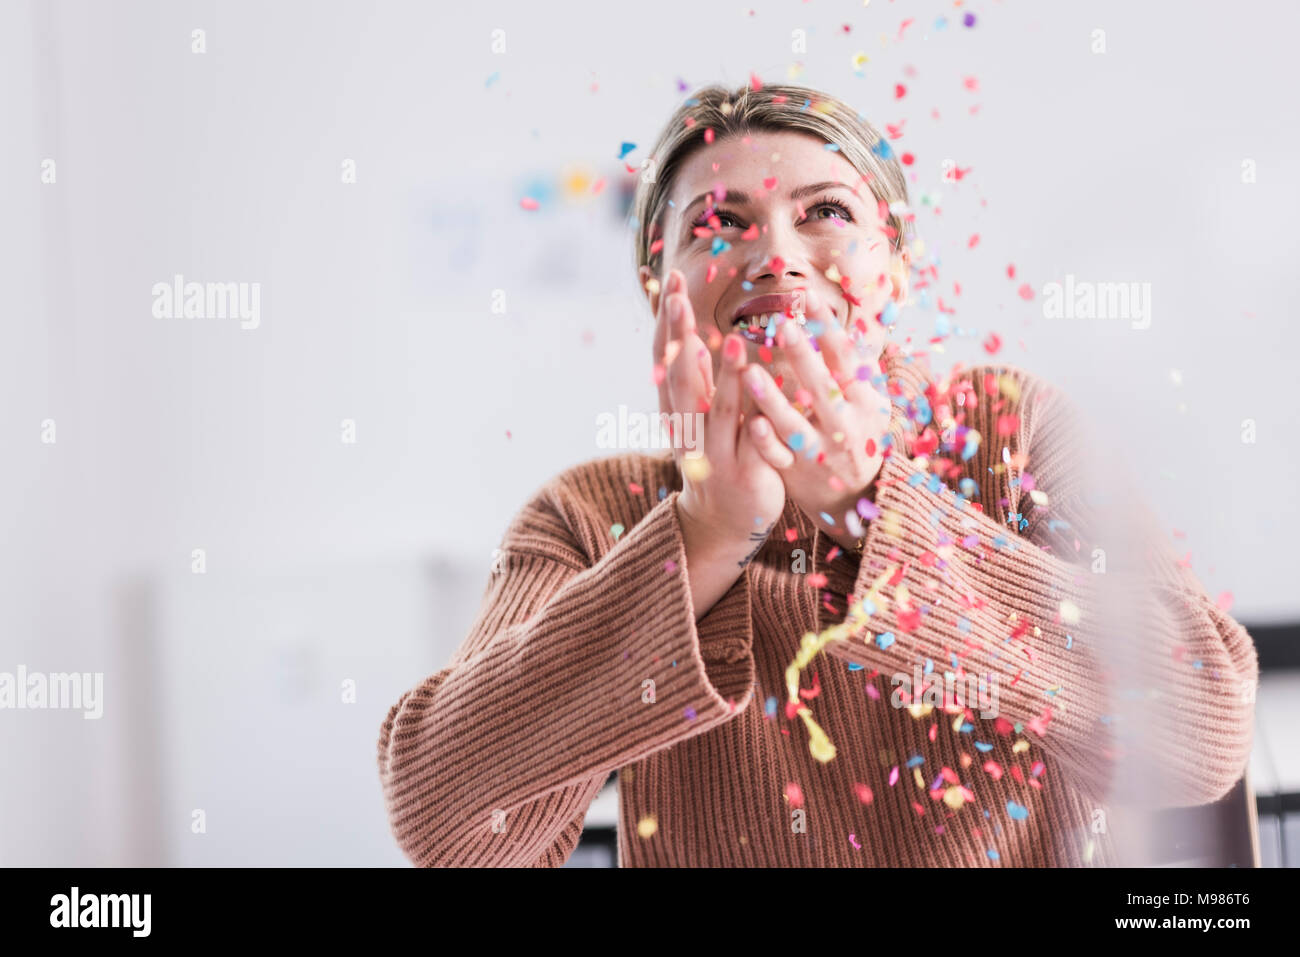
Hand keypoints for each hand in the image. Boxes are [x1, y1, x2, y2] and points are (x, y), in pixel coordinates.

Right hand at [653, 269, 786, 547]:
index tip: (670, 282)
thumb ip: (696, 381)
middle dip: (679, 337)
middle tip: (679, 298)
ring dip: (722, 378)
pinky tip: (768, 408)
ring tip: (730, 342)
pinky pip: (753, 447)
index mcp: (675, 410)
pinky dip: (757, 428)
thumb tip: (688, 338)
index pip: (664, 357)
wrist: (722, 522)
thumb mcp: (698, 416)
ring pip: (717, 411)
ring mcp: (713, 454)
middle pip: (679, 378)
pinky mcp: (743, 475)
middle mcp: (687, 429)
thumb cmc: (716, 456)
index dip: (667, 321)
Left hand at [740, 311, 892, 549]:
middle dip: (803, 356)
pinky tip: (751, 423)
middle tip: (784, 324)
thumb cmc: (859, 433)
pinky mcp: (796, 469)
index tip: (807, 297)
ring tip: (749, 372)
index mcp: (863, 400)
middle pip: (821, 387)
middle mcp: (842, 424)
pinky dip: (766, 442)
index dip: (827, 327)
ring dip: (771, 399)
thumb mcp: (871, 400)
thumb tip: (844, 320)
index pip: (845, 358)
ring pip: (793, 424)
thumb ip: (856, 365)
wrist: (854, 494)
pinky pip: (779, 456)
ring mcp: (818, 449)